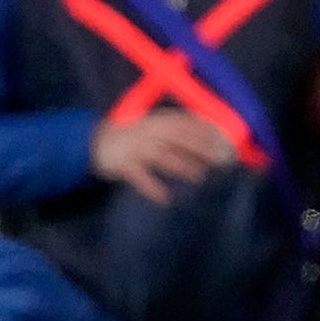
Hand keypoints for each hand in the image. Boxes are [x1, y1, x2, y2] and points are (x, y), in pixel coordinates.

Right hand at [90, 108, 233, 204]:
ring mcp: (134, 148)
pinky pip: (140, 178)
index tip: (225, 140)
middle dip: (201, 148)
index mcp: (156, 121)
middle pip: (178, 138)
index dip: (206, 130)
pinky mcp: (123, 165)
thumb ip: (175, 132)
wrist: (94, 143)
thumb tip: (209, 141)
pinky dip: (152, 188)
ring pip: (163, 156)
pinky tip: (164, 199)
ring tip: (199, 176)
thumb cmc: (132, 138)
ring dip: (182, 166)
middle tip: (220, 160)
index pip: (185, 122)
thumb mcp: (152, 127)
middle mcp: (147, 132)